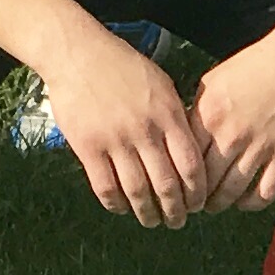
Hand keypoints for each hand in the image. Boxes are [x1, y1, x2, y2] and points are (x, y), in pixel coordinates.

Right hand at [39, 27, 210, 227]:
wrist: (77, 53)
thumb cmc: (122, 66)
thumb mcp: (161, 84)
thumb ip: (176, 117)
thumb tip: (190, 152)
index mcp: (168, 115)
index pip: (191, 166)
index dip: (197, 193)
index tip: (197, 205)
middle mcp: (144, 131)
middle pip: (166, 185)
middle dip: (175, 211)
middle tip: (177, 221)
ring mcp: (115, 140)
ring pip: (137, 191)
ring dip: (147, 213)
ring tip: (151, 221)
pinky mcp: (87, 147)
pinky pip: (105, 187)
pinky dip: (116, 204)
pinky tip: (121, 208)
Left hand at [187, 27, 274, 213]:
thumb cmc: (254, 65)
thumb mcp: (213, 81)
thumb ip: (197, 110)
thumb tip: (183, 134)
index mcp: (208, 115)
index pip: (185, 158)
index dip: (179, 177)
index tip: (177, 184)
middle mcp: (230, 136)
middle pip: (206, 180)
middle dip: (196, 198)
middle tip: (193, 203)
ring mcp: (259, 149)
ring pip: (231, 191)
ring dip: (220, 203)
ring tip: (215, 205)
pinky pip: (264, 192)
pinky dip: (251, 203)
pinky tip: (245, 202)